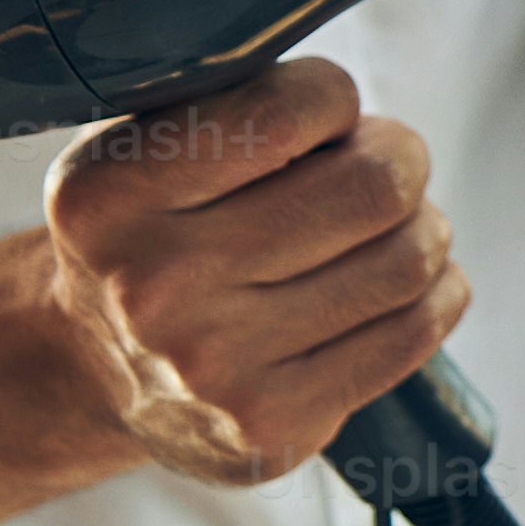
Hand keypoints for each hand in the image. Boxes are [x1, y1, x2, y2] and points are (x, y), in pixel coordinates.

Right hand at [33, 58, 464, 486]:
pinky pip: (413, 333)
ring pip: (406, 261)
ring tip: (392, 224)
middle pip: (373, 187)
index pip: (290, 109)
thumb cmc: (144, 230)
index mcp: (108, 195)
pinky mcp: (272, 428)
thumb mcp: (135, 144)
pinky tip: (403, 281)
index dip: (332, 98)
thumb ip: (225, 101)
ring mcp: (213, 369)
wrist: (89, 372)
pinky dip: (435, 291)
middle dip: (398, 158)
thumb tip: (351, 97)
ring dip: (422, 228)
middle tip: (382, 162)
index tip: (321, 115)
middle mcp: (152, 287)